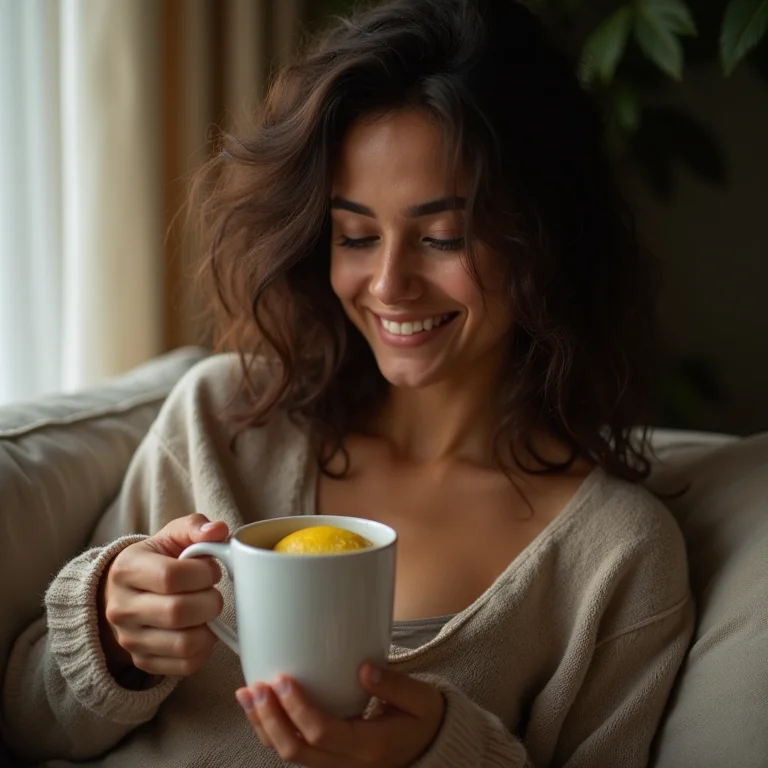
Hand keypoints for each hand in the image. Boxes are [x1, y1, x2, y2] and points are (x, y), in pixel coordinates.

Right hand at [98, 513, 228, 676]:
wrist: (127, 590)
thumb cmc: (157, 559)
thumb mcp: (172, 536)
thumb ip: (196, 527)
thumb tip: (219, 530)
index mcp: (127, 569)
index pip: (171, 576)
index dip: (203, 573)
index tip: (211, 569)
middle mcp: (121, 608)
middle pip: (177, 612)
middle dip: (210, 601)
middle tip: (213, 592)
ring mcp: (129, 639)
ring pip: (183, 644)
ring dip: (209, 627)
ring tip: (206, 611)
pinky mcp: (143, 661)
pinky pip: (185, 665)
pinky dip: (204, 649)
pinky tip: (201, 629)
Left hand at [236, 663, 445, 766]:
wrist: (429, 746)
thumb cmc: (423, 719)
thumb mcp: (421, 699)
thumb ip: (395, 685)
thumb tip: (364, 668)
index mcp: (370, 746)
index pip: (322, 733)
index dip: (298, 709)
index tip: (284, 679)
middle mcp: (348, 763)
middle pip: (296, 750)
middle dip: (270, 719)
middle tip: (255, 688)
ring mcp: (336, 766)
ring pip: (290, 755)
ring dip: (264, 727)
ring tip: (247, 696)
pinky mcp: (329, 760)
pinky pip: (295, 752)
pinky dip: (273, 732)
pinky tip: (261, 710)